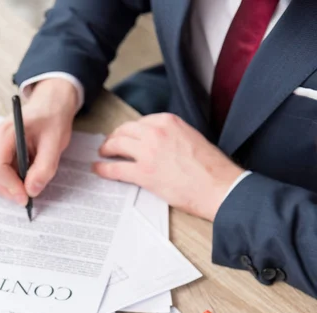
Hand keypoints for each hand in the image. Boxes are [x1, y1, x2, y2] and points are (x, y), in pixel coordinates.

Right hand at [0, 79, 77, 204]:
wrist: (49, 106)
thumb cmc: (51, 120)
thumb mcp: (55, 143)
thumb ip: (44, 168)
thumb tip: (32, 191)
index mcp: (5, 133)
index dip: (11, 187)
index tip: (27, 198)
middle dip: (11, 191)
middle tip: (31, 198)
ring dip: (12, 188)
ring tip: (32, 182)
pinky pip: (0, 176)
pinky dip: (12, 183)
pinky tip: (27, 177)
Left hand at [94, 113, 243, 220]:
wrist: (218, 186)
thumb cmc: (210, 167)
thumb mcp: (190, 137)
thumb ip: (172, 136)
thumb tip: (159, 144)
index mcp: (168, 121)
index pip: (140, 122)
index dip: (129, 131)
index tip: (125, 136)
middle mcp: (156, 132)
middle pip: (124, 131)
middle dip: (114, 138)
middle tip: (109, 146)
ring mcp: (148, 152)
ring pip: (117, 145)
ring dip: (106, 150)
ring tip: (103, 155)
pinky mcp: (144, 173)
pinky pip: (116, 169)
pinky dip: (103, 169)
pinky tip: (98, 170)